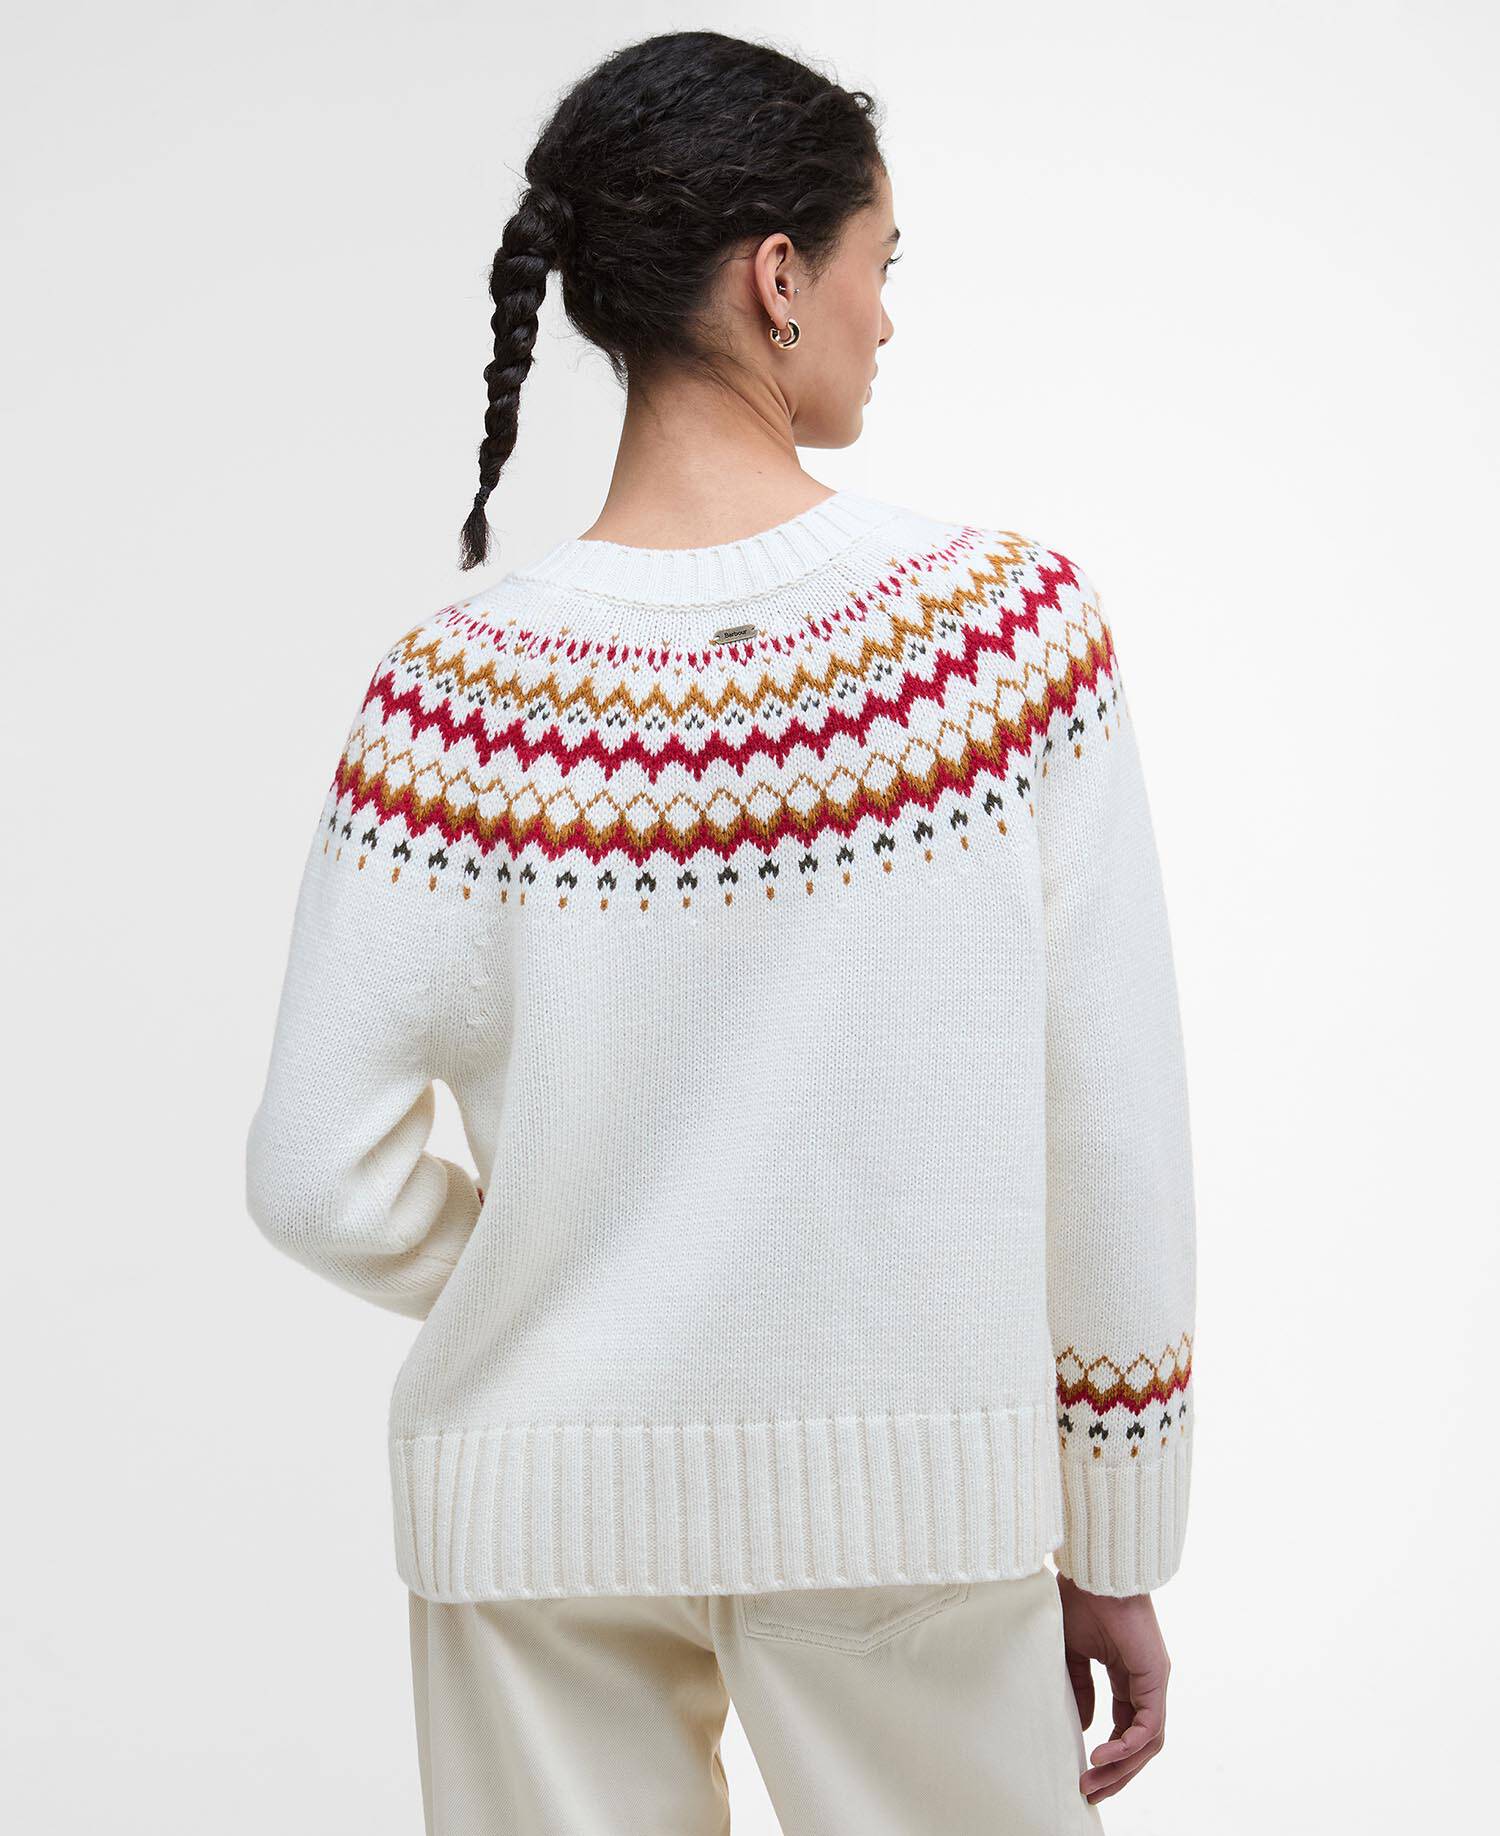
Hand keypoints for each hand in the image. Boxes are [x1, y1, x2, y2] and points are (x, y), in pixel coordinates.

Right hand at [1056, 1570, 1170, 1804]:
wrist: (1092, 1571)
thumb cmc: (1081, 1599)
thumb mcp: (1073, 1652)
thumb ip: (1080, 1687)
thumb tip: (1084, 1725)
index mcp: (1128, 1675)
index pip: (1125, 1727)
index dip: (1107, 1754)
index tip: (1082, 1773)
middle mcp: (1146, 1683)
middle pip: (1139, 1743)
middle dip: (1115, 1773)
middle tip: (1089, 1793)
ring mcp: (1154, 1681)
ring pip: (1147, 1742)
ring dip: (1121, 1768)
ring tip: (1091, 1783)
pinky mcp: (1156, 1677)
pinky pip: (1148, 1726)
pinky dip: (1126, 1746)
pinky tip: (1101, 1756)